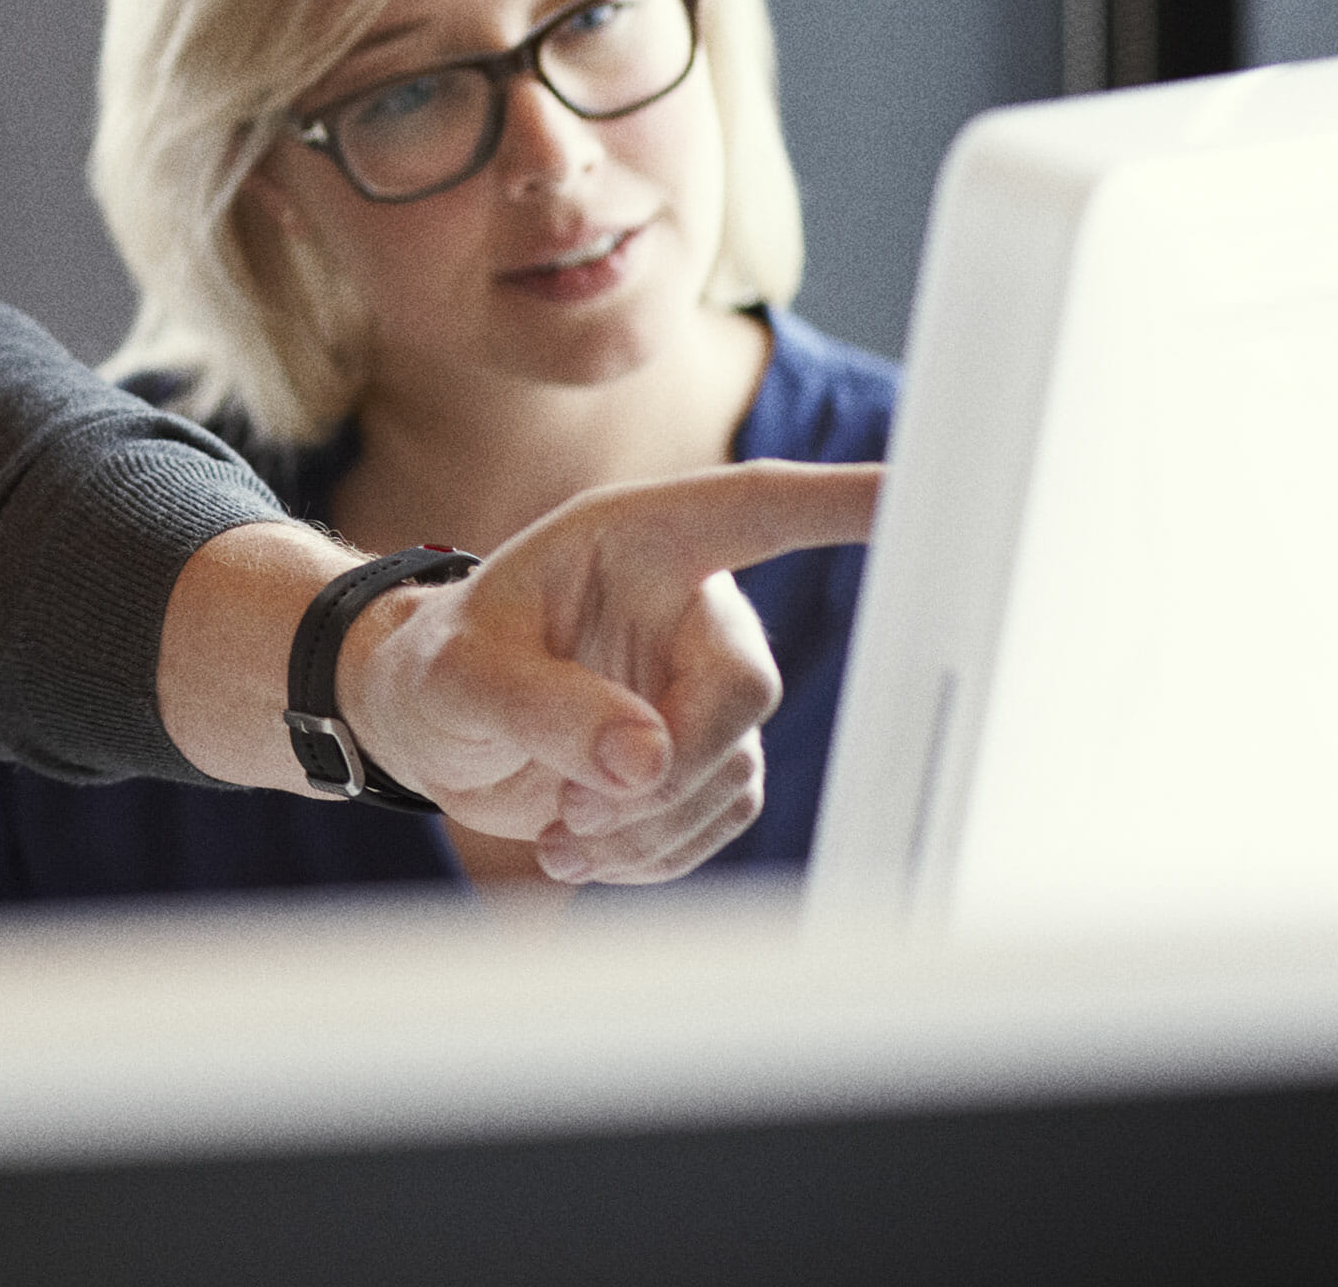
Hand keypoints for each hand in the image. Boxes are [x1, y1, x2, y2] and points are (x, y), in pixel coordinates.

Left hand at [339, 461, 879, 883]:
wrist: (421, 725)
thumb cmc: (435, 665)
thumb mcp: (461, 672)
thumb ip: (546, 705)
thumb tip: (646, 761)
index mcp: (637, 540)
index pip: (760, 509)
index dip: (845, 501)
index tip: (917, 488)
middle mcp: (688, 605)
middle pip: (745, 687)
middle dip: (671, 766)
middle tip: (579, 808)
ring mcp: (700, 685)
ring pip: (732, 769)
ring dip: (649, 823)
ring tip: (560, 831)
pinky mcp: (700, 757)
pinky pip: (714, 817)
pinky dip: (652, 850)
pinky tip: (580, 846)